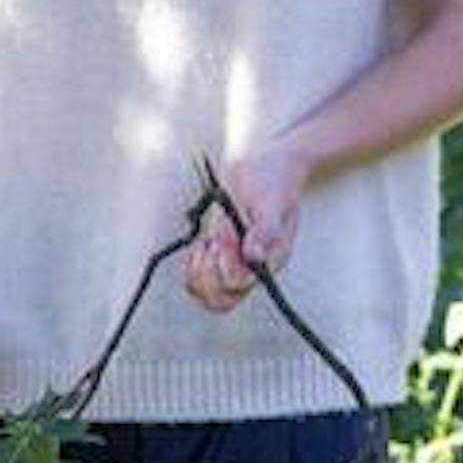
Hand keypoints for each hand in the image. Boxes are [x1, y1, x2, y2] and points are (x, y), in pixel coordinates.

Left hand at [183, 146, 306, 313]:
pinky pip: (199, 279)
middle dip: (207, 275)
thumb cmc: (271, 178)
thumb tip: (255, 256)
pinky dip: (191, 266)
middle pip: (223, 299)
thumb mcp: (270, 200)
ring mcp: (236, 263)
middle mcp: (254, 267)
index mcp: (271, 257)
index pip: (241, 284)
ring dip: (199, 271)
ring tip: (207, 242)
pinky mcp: (221, 256)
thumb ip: (265, 230)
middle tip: (211, 244)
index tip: (223, 237)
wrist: (265, 163)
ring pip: (209, 294)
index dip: (225, 265)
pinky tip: (200, 243)